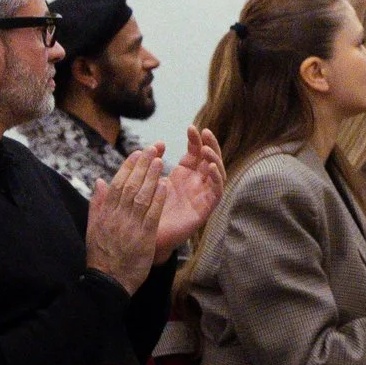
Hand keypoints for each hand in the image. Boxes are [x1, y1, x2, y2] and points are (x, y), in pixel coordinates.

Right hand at [85, 145, 166, 288]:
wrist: (107, 281)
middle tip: (153, 148)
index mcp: (105, 213)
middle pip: (130, 185)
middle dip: (142, 165)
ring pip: (141, 196)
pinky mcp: (143, 238)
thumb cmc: (101, 255)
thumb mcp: (93, 228)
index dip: (128, 166)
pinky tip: (165, 186)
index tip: (137, 153)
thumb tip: (99, 181)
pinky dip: (158, 199)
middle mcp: (116, 217)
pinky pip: (152, 215)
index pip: (117, 183)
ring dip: (151, 177)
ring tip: (160, 161)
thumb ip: (97, 203)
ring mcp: (130, 227)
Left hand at [154, 124, 223, 258]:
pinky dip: (216, 178)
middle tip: (204, 132)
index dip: (195, 139)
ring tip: (205, 149)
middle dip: (209, 144)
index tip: (190, 127)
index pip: (195, 152)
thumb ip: (151, 165)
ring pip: (217, 173)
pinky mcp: (206, 209)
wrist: (147, 237)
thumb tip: (153, 146)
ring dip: (214, 159)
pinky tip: (209, 167)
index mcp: (184, 175)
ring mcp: (202, 195)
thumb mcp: (149, 182)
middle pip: (210, 159)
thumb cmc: (148, 210)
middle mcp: (196, 183)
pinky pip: (217, 191)